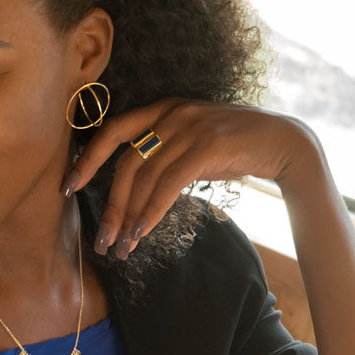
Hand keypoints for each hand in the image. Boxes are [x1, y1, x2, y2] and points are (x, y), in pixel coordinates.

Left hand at [62, 99, 318, 258]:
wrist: (284, 142)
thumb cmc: (235, 147)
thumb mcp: (192, 142)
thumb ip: (163, 153)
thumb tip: (133, 187)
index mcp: (162, 108)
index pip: (113, 131)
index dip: (88, 158)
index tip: (70, 186)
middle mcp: (171, 113)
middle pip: (126, 163)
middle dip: (111, 205)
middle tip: (101, 239)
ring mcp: (189, 127)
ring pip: (145, 177)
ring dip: (130, 217)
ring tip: (122, 246)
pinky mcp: (207, 146)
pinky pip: (168, 184)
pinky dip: (151, 211)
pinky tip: (142, 232)